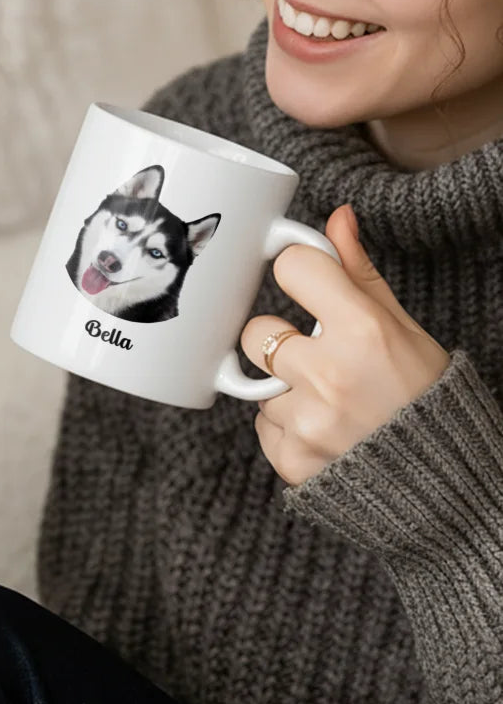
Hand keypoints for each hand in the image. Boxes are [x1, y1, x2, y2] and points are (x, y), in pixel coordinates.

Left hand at [239, 204, 448, 485]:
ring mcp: (307, 422)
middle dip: (281, 341)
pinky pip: (263, 426)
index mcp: (362, 332)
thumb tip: (337, 217)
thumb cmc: (426, 397)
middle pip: (256, 331)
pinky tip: (327, 431)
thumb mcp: (403, 327)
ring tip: (334, 402)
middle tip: (320, 357)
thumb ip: (358, 273)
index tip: (307, 284)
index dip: (299, 273)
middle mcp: (329, 375)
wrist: (446, 485)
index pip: (292, 267)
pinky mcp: (291, 460)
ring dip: (287, 390)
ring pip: (258, 385)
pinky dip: (288, 427)